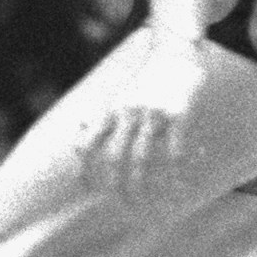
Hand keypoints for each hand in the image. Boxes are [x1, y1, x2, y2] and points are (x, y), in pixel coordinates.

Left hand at [80, 25, 204, 191]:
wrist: (174, 52)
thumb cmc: (144, 81)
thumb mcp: (117, 97)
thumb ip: (100, 118)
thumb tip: (77, 138)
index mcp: (112, 110)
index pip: (89, 142)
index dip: (84, 165)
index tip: (86, 188)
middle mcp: (128, 112)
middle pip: (114, 155)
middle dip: (115, 184)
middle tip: (122, 205)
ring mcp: (153, 113)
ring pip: (142, 156)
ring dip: (142, 183)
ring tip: (147, 202)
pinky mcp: (178, 113)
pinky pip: (175, 148)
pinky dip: (176, 170)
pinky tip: (179, 183)